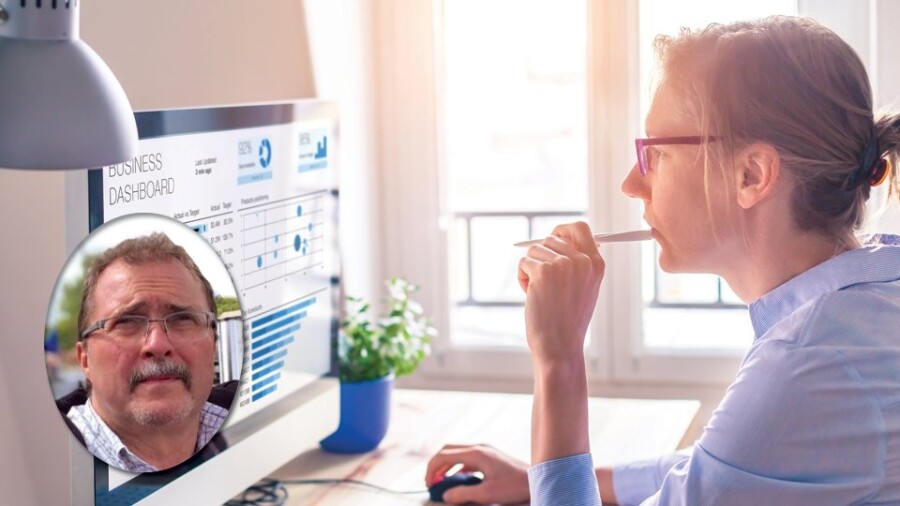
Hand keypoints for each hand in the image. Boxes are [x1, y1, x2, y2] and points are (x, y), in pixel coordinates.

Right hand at [425, 444, 529, 503]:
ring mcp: (485, 451)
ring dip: (446, 466)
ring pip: (457, 453)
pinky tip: (459, 481)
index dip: (431, 469)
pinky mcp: (489, 456)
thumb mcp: (487, 494)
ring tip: (441, 482)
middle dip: (436, 465)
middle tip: (431, 482)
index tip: (428, 484)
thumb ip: (463, 494)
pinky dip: (457, 468)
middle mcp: (479, 448)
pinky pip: (467, 458)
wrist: (537, 480)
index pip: (444, 454)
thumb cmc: (515, 486)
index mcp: (476, 453)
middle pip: (448, 450)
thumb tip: (446, 495)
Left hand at [517, 222, 604, 365]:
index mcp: (596, 264)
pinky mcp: (543, 271)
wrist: (560, 346)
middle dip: (541, 257)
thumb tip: (557, 237)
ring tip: (540, 293)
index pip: (580, 228)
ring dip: (531, 269)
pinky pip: (523, 263)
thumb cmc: (568, 321)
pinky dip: (522, 278)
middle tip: (544, 282)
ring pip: (534, 250)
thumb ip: (577, 263)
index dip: (563, 230)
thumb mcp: (583, 288)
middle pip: (551, 238)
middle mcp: (582, 261)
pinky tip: (531, 296)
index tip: (553, 237)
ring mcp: (563, 265)